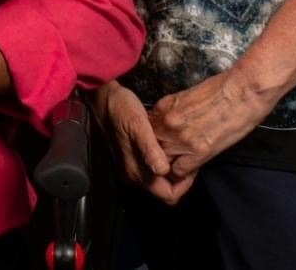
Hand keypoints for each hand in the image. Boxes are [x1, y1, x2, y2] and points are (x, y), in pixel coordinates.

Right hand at [93, 81, 189, 203]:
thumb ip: (150, 150)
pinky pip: (154, 169)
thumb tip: (163, 170)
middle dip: (179, 177)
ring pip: (161, 180)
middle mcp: (133, 174)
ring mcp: (132, 167)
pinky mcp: (132, 159)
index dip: (184, 184)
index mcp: (135, 172)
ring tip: (179, 150)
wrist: (104, 100)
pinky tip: (167, 145)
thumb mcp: (138, 126)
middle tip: (186, 156)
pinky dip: (164, 161)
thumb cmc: (120, 109)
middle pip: (165, 190)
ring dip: (172, 169)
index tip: (191, 167)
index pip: (168, 195)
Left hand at [148, 70, 275, 181]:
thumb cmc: (223, 88)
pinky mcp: (198, 152)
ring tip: (180, 165)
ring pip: (162, 162)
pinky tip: (191, 169)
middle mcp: (167, 123)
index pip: (147, 131)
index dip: (155, 140)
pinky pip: (179, 171)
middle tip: (171, 157)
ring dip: (170, 165)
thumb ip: (174, 110)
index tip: (164, 144)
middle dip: (159, 154)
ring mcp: (181, 138)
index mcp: (164, 107)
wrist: (244, 91)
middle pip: (151, 147)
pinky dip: (183, 174)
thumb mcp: (189, 95)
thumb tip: (170, 122)